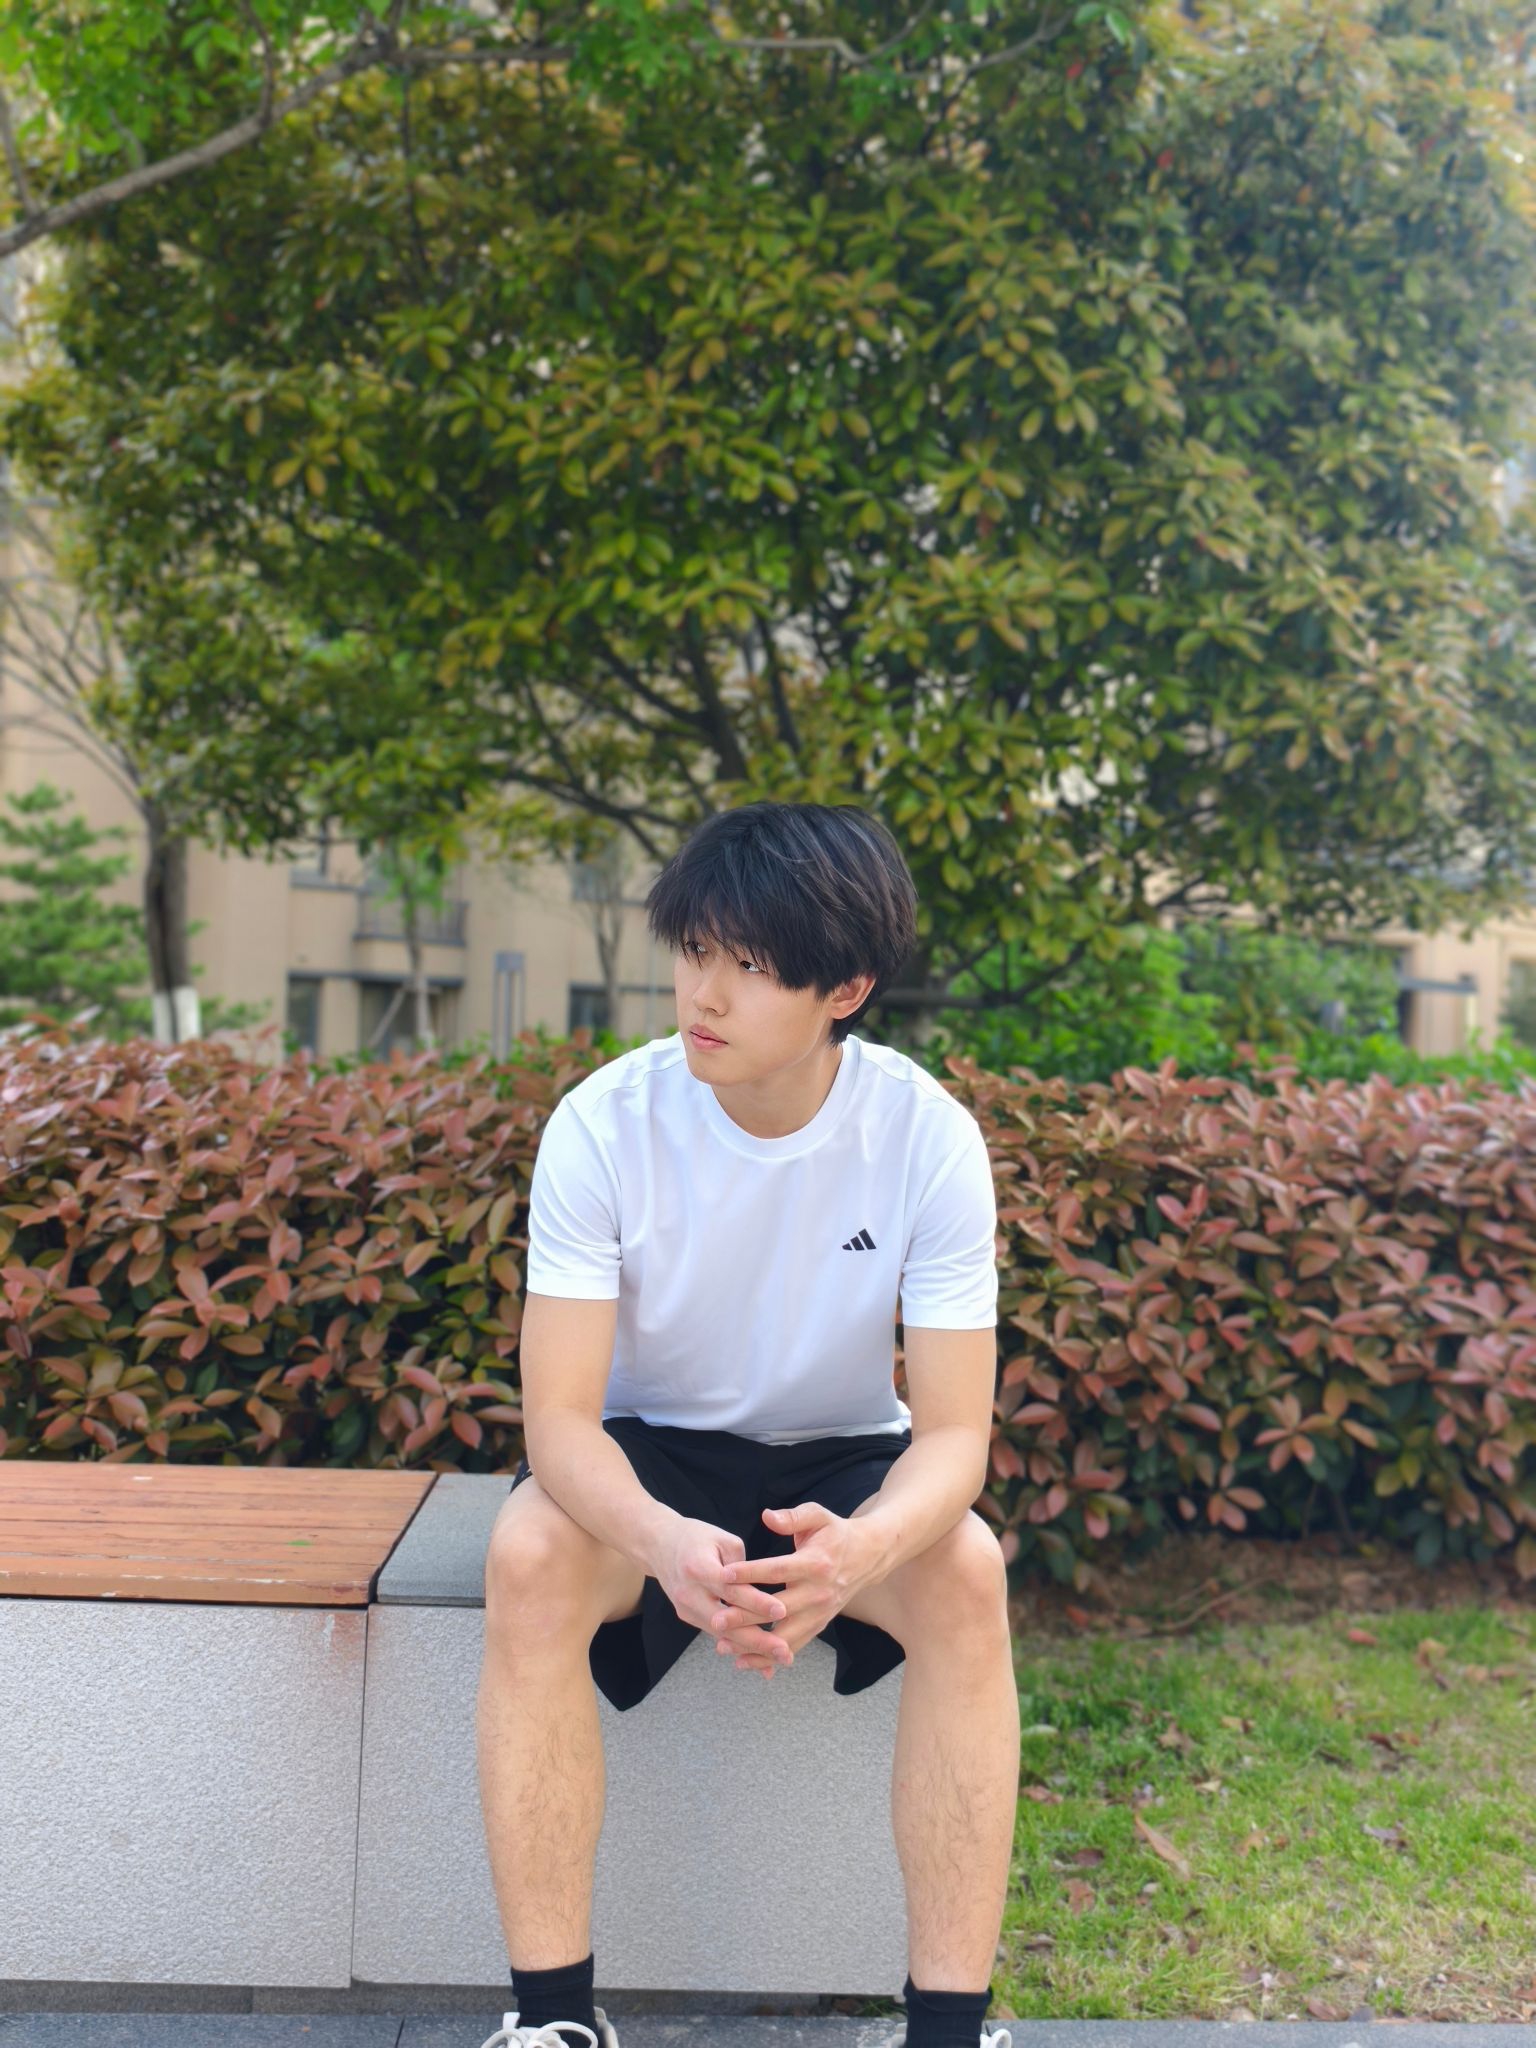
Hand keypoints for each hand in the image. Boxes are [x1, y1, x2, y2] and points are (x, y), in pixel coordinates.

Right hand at [650, 1514, 792, 1673]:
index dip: (757, 1602)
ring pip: (723, 1634)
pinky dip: (739, 1645)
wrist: (658, 1544)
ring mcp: (685, 1608)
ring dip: (752, 1648)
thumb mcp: (722, 1539)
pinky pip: (717, 1633)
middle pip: (726, 1621)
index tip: (782, 1611)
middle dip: (758, 1639)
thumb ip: (744, 1567)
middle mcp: (689, 1592)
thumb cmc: (696, 1538)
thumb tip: (762, 1596)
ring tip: (781, 1656)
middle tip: (785, 1651)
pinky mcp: (687, 1617)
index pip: (732, 1589)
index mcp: (698, 1567)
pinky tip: (762, 1658)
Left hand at [712, 1501, 881, 1679]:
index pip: (778, 1570)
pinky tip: (744, 1661)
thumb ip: (793, 1517)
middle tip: (716, 1620)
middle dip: (745, 1616)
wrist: (867, 1556)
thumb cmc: (835, 1534)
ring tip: (723, 1646)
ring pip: (784, 1635)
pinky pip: (793, 1645)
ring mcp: (820, 1613)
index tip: (724, 1575)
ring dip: (753, 1644)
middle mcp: (819, 1592)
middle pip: (777, 1608)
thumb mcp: (818, 1516)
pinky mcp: (819, 1625)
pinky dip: (769, 1656)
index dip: (751, 1572)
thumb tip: (767, 1516)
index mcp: (816, 1563)